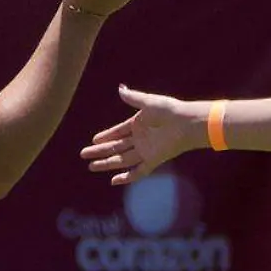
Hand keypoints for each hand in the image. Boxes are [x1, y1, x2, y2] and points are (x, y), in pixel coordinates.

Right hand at [81, 86, 202, 184]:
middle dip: (100, 151)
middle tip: (83, 154)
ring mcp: (146, 151)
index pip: (118, 132)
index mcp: (138, 124)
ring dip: (107, 163)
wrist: (187, 123)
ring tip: (91, 166)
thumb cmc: (170, 110)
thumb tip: (120, 89)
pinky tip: (113, 181)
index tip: (93, 140)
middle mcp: (140, 139)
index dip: (106, 136)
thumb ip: (133, 98)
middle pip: (116, 147)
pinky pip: (138, 172)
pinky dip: (127, 177)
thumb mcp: (149, 102)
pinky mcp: (153, 160)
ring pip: (122, 160)